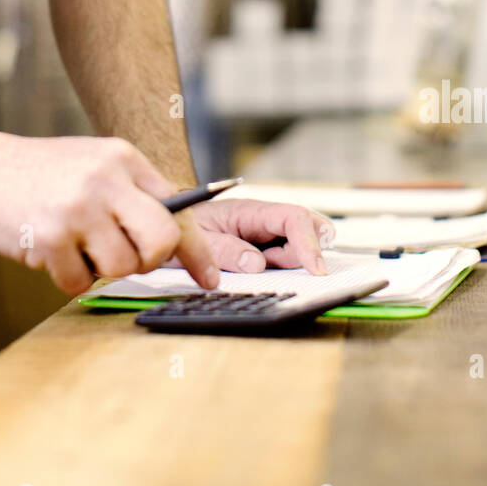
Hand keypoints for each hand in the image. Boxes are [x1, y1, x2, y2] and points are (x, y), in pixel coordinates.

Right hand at [0, 133, 219, 296]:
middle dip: (149, 260)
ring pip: (120, 267)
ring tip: (75, 244)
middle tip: (125, 258)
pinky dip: (67, 276)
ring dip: (99, 268)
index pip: (177, 208)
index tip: (210, 278)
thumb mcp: (95, 162)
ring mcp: (77, 208)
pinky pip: (79, 282)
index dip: (197, 250)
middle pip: (160, 241)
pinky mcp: (49, 237)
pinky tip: (49, 249)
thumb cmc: (42, 172)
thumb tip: (175, 238)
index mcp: (123, 159)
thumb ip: (133, 192)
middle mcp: (105, 180)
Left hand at [172, 198, 335, 274]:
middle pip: (306, 228)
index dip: (308, 242)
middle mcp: (264, 219)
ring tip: (254, 269)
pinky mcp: (265, 248)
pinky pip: (286, 258)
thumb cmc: (183, 228)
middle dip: (306, 251)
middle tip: (278, 270)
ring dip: (290, 263)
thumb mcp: (197, 240)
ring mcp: (266, 234)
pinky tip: (263, 274)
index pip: (292, 218)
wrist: (170, 226)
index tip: (316, 270)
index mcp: (250, 211)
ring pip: (298, 246)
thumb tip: (257, 264)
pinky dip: (285, 269)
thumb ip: (225, 250)